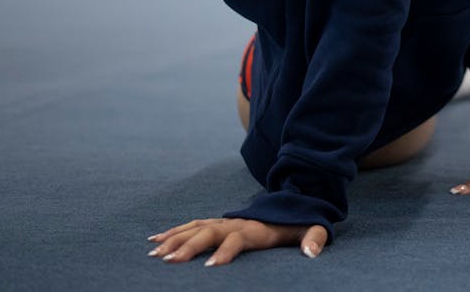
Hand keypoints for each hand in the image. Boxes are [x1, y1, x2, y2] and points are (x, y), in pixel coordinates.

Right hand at [147, 218, 327, 265]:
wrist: (293, 203)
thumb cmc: (301, 223)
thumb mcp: (314, 228)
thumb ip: (315, 239)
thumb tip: (312, 253)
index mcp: (257, 228)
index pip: (238, 238)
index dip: (227, 251)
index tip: (212, 266)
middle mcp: (237, 222)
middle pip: (209, 231)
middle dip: (188, 246)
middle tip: (169, 262)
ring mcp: (225, 220)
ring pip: (195, 227)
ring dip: (174, 239)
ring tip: (154, 254)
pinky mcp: (218, 222)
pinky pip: (191, 225)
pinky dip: (172, 231)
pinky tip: (154, 240)